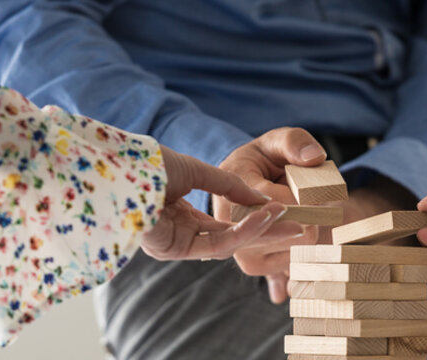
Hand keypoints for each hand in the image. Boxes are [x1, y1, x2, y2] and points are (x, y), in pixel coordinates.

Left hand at [141, 145, 302, 260]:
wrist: (124, 165)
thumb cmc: (153, 164)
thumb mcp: (199, 171)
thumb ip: (230, 187)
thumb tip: (263, 200)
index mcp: (181, 215)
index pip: (225, 225)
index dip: (256, 219)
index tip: (285, 212)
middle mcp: (179, 233)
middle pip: (232, 239)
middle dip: (268, 233)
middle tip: (302, 228)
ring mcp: (176, 244)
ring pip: (229, 245)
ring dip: (263, 232)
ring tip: (292, 222)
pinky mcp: (174, 250)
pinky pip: (218, 245)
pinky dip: (245, 231)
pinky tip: (267, 216)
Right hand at [211, 128, 325, 302]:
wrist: (243, 186)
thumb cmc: (261, 161)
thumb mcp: (276, 141)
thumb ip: (295, 142)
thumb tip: (315, 158)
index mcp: (232, 190)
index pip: (283, 203)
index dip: (308, 195)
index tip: (313, 187)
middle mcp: (230, 226)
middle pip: (294, 230)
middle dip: (311, 212)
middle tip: (306, 198)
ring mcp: (240, 250)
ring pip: (297, 247)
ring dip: (307, 227)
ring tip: (294, 211)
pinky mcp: (253, 265)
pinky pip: (294, 260)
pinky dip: (300, 242)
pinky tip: (290, 228)